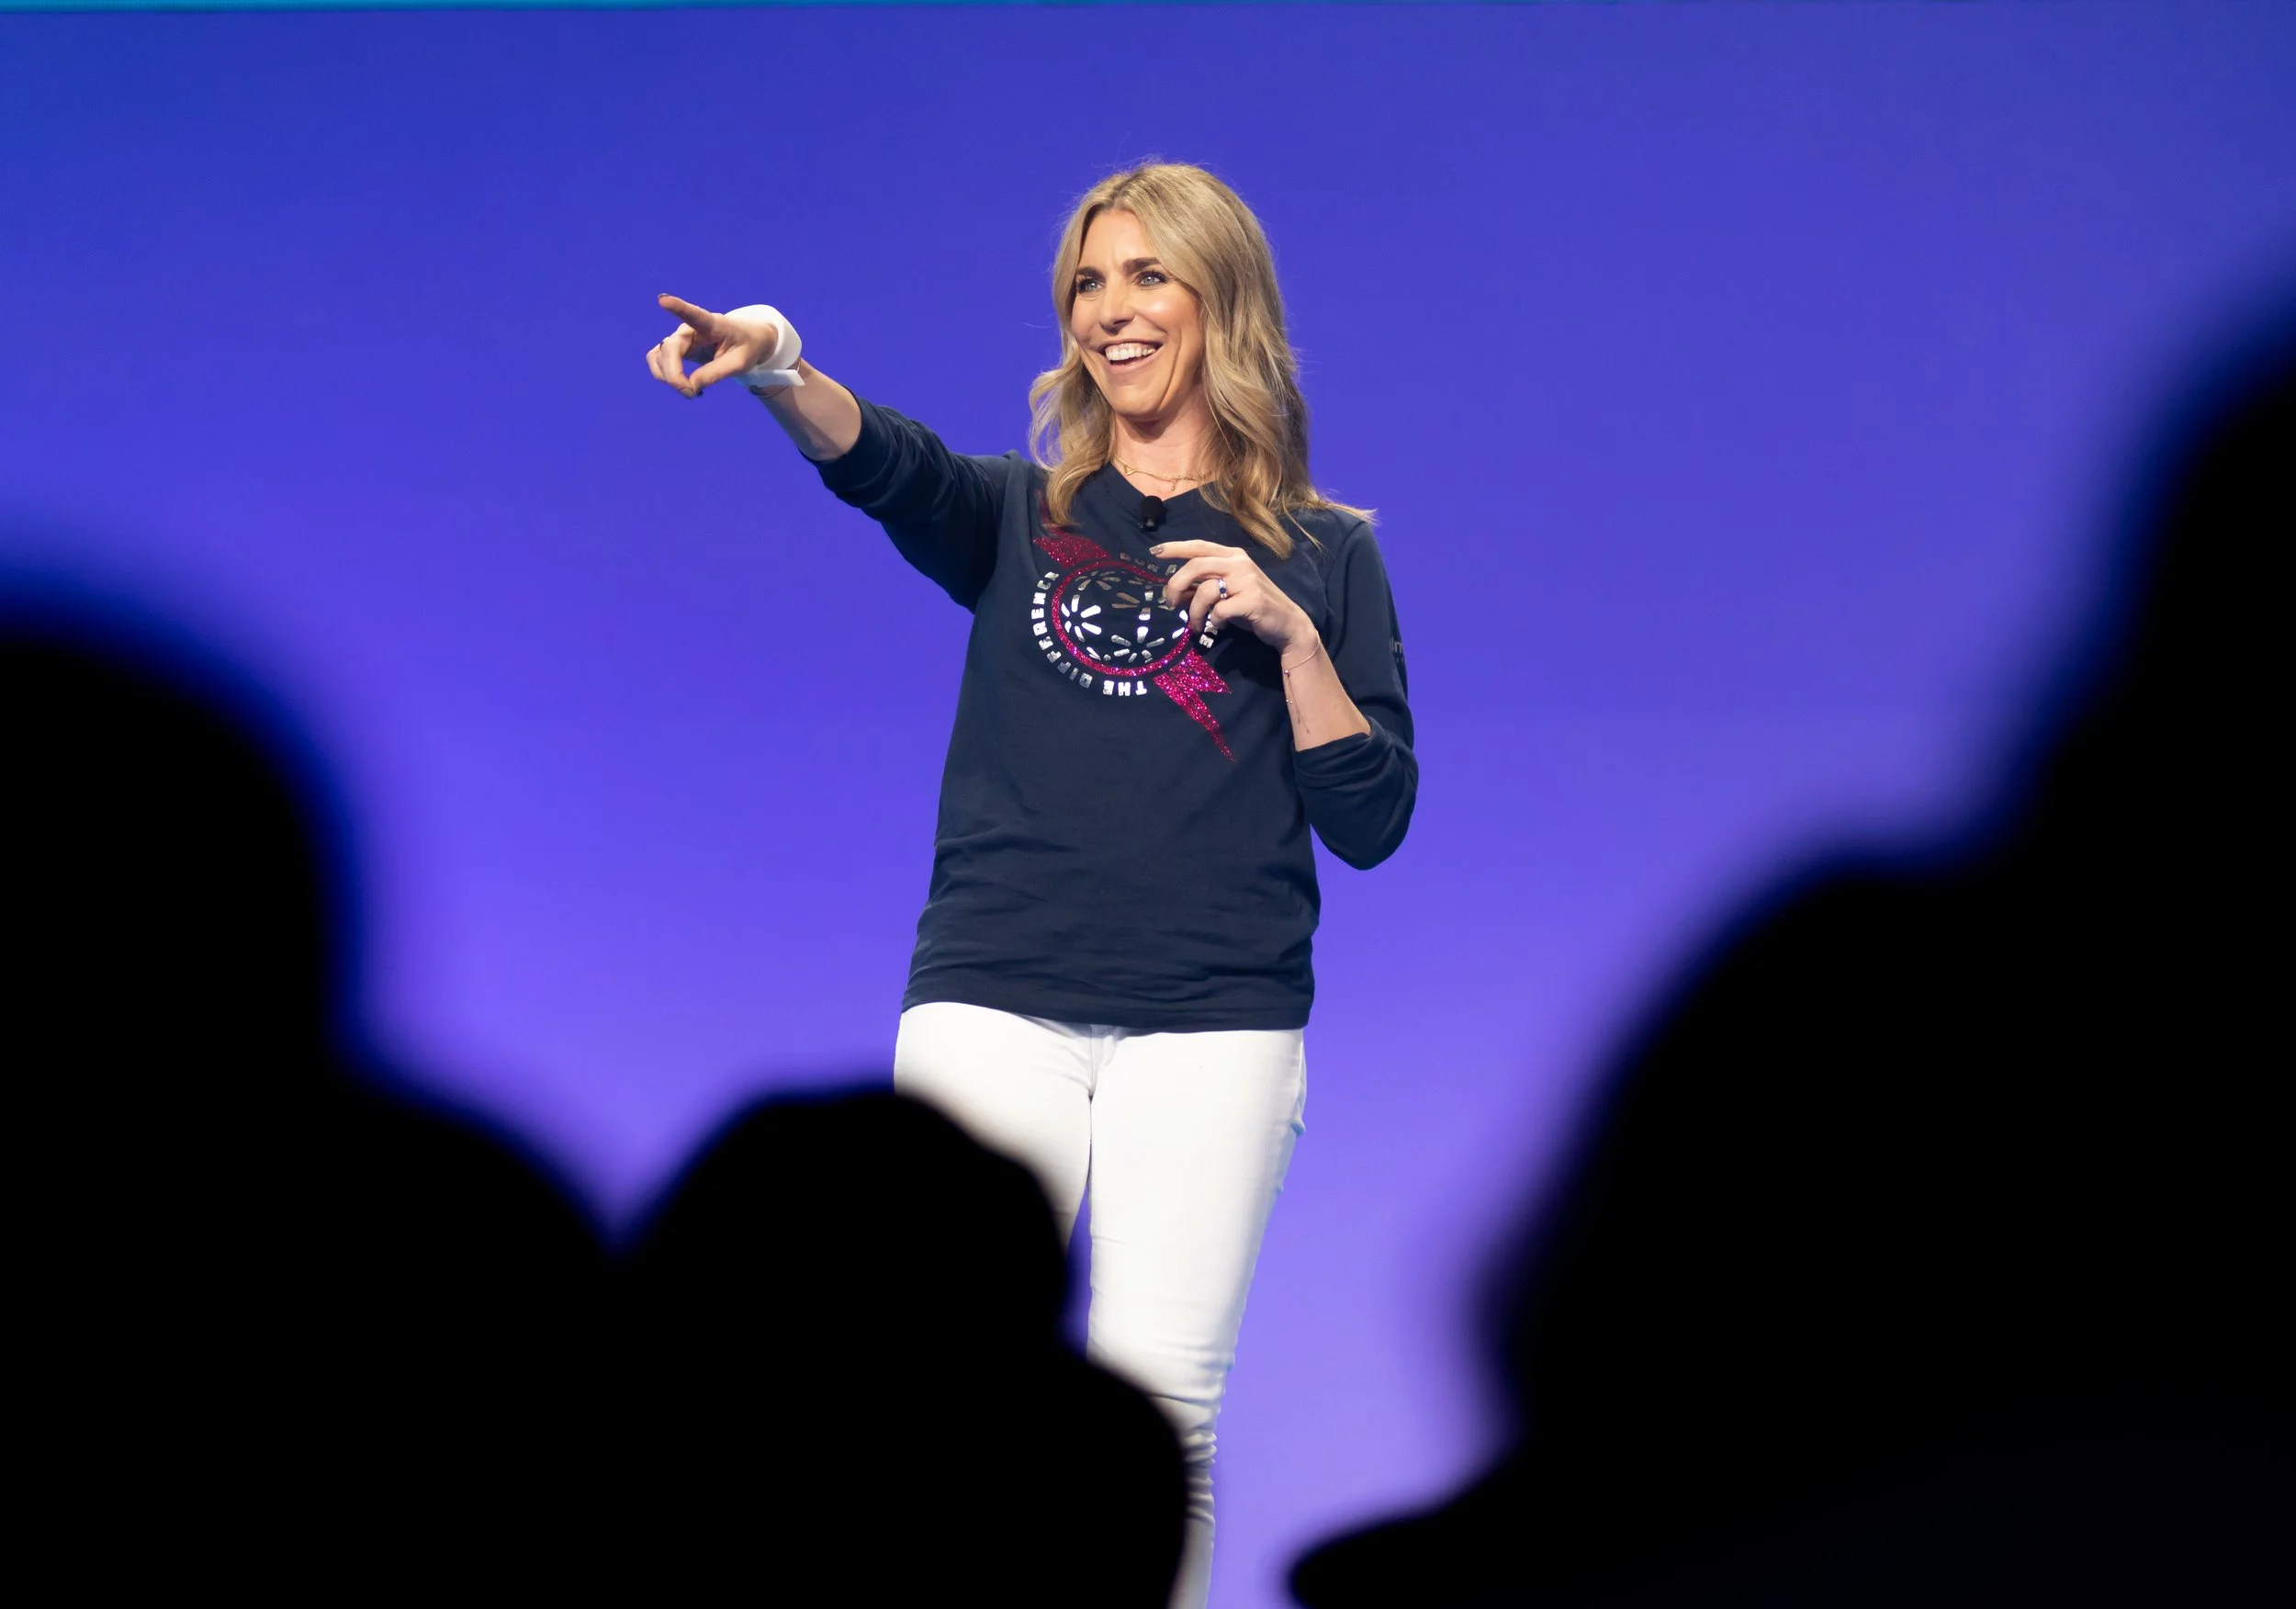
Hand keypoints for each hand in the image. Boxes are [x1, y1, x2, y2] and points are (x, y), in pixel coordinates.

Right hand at [645, 294, 780, 397]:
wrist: (748, 342)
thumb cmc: (746, 348)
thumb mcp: (738, 364)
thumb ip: (714, 373)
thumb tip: (689, 387)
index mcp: (712, 324)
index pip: (693, 315)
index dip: (677, 307)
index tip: (662, 300)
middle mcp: (690, 328)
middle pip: (670, 349)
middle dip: (674, 375)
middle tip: (691, 394)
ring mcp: (680, 338)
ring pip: (659, 356)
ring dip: (667, 376)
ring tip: (690, 390)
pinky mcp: (675, 348)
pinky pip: (658, 362)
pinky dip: (665, 376)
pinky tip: (683, 385)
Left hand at [1153, 540, 1316, 661]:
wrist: (1287, 624)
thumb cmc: (1253, 607)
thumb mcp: (1227, 592)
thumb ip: (1204, 587)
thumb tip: (1176, 591)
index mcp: (1233, 556)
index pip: (1199, 546)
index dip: (1175, 547)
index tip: (1154, 552)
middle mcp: (1239, 563)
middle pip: (1196, 566)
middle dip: (1176, 585)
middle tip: (1169, 603)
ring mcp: (1247, 580)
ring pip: (1205, 591)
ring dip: (1194, 612)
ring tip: (1197, 626)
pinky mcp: (1252, 600)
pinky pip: (1219, 611)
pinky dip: (1214, 622)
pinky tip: (1221, 627)